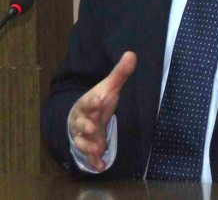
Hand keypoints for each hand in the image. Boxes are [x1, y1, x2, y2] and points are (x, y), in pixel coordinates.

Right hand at [68, 51, 136, 171]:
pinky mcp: (88, 146)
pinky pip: (88, 155)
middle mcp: (83, 119)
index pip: (89, 100)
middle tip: (93, 128)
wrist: (82, 117)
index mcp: (88, 102)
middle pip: (82, 122)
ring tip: (97, 148)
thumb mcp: (108, 87)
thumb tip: (132, 54)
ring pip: (82, 140)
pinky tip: (101, 166)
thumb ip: (120, 73)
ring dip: (88, 145)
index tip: (99, 100)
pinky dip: (94, 160)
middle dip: (86, 125)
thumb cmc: (97, 101)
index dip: (93, 101)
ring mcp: (84, 134)